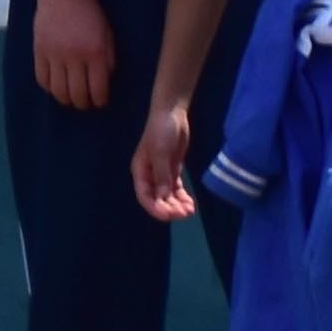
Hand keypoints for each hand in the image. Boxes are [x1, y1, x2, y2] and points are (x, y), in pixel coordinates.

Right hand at [28, 0, 117, 114]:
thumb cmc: (90, 11)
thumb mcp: (108, 33)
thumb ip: (109, 57)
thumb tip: (106, 80)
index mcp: (95, 52)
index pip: (98, 88)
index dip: (100, 100)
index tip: (100, 102)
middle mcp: (74, 57)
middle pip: (77, 93)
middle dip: (83, 104)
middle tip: (86, 104)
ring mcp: (54, 55)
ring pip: (58, 90)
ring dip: (65, 99)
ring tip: (70, 98)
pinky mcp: (39, 51)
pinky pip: (42, 78)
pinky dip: (49, 88)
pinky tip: (55, 86)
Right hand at [128, 102, 199, 224]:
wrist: (171, 114)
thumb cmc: (161, 131)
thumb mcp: (161, 153)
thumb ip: (161, 176)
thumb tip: (162, 197)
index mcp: (140, 171)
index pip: (145, 196)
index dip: (155, 208)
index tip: (170, 216)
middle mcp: (149, 175)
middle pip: (157, 198)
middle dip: (169, 208)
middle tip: (184, 214)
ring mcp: (161, 173)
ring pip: (167, 195)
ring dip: (177, 205)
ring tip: (190, 212)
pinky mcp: (172, 170)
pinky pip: (176, 188)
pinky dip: (182, 197)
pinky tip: (191, 204)